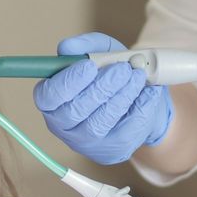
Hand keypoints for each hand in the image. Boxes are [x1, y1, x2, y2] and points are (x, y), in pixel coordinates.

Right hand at [32, 33, 173, 165]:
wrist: (139, 101)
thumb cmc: (112, 76)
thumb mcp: (103, 53)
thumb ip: (86, 46)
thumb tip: (67, 47)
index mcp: (51, 100)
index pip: (48, 96)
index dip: (67, 82)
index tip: (89, 66)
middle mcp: (63, 125)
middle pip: (74, 111)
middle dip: (101, 87)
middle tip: (122, 69)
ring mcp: (86, 142)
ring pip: (100, 122)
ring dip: (121, 96)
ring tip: (137, 77)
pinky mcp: (111, 150)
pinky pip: (125, 132)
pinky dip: (139, 109)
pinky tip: (148, 93)